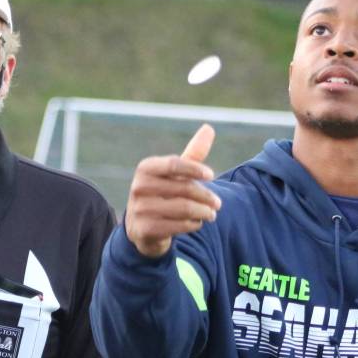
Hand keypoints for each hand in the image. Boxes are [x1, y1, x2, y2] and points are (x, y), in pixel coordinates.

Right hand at [125, 124, 221, 257]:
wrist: (140, 227)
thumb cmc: (163, 193)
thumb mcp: (174, 174)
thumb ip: (192, 154)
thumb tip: (209, 128)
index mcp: (146, 168)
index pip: (174, 163)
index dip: (195, 169)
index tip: (212, 176)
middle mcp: (139, 187)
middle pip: (184, 189)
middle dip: (206, 196)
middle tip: (218, 203)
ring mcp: (140, 209)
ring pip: (184, 209)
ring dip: (203, 212)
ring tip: (211, 214)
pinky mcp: (144, 229)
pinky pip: (178, 226)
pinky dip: (193, 224)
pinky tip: (196, 223)